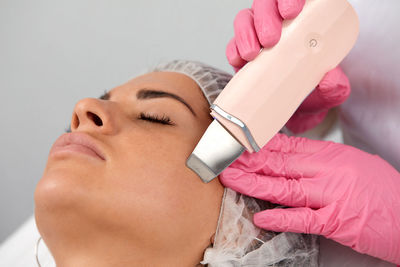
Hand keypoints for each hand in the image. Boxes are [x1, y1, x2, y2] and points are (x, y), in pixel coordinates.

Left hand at [220, 134, 399, 263]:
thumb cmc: (378, 189)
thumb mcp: (348, 163)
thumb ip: (316, 159)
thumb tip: (285, 156)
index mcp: (328, 155)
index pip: (286, 146)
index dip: (258, 146)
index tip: (237, 144)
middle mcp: (326, 171)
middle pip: (279, 164)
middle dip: (248, 162)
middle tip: (223, 159)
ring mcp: (330, 195)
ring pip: (284, 188)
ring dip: (254, 184)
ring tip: (230, 180)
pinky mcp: (336, 221)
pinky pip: (303, 219)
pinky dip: (281, 219)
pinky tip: (261, 218)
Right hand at [226, 0, 350, 132]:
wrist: (289, 111)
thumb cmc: (310, 94)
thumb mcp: (328, 92)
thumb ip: (335, 86)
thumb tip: (330, 80)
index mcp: (305, 22)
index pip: (296, 0)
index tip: (291, 11)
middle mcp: (280, 23)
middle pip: (266, 4)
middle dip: (265, 16)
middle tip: (270, 39)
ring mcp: (258, 36)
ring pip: (246, 18)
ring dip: (246, 32)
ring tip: (252, 54)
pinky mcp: (241, 52)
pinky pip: (233, 44)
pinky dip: (233, 50)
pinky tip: (238, 61)